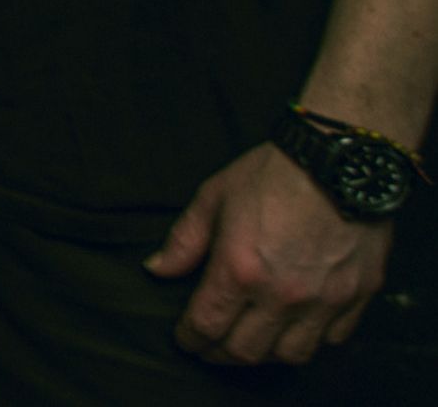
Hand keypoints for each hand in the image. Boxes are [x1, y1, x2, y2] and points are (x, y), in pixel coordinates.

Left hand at [146, 142, 392, 364]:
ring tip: (251, 340)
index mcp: (239, 269)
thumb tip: (157, 269)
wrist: (338, 159)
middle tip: (210, 347)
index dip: (189, 339)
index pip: (207, 325)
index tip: (184, 339)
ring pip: (291, 354)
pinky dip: (310, 340)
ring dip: (265, 354)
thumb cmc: (271, 173)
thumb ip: (185, 240)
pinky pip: (332, 339)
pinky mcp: (358, 296)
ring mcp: (324, 300)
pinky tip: (295, 326)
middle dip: (220, 353)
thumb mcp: (214, 197)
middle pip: (246, 351)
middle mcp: (282, 294)